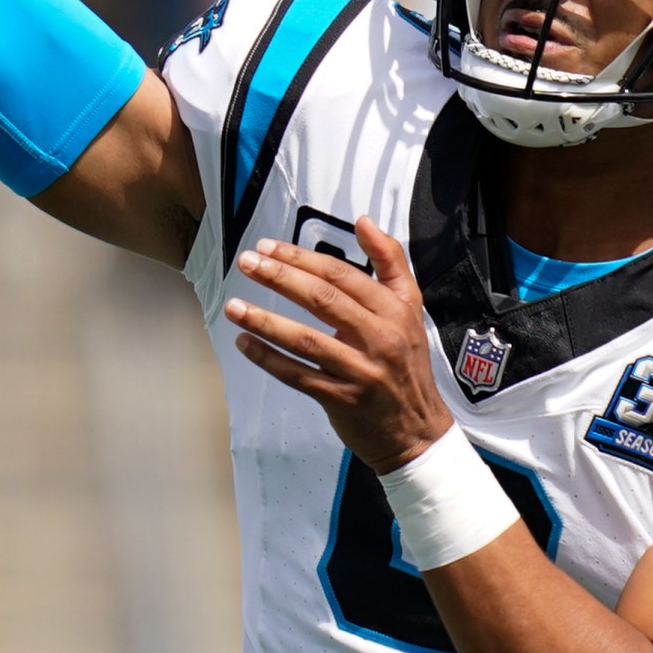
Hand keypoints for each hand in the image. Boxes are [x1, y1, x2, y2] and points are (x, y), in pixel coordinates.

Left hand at [225, 217, 454, 474]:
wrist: (418, 431)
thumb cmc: (406, 364)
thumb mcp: (410, 308)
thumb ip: (390, 261)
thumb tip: (364, 221)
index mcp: (394, 310)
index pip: (342, 275)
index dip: (302, 258)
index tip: (268, 248)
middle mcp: (380, 338)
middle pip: (323, 300)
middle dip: (280, 277)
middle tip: (247, 263)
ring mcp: (361, 371)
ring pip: (306, 339)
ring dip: (265, 320)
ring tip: (234, 306)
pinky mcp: (343, 400)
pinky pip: (299, 375)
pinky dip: (269, 359)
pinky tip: (246, 344)